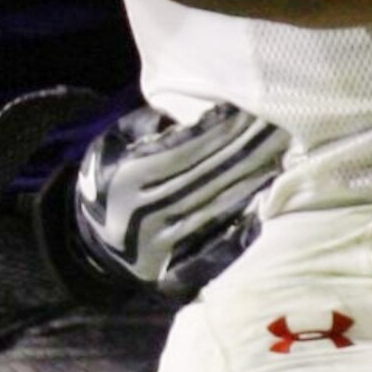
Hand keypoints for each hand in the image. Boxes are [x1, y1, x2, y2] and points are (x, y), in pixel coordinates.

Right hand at [54, 99, 287, 300]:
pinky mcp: (174, 260)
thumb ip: (147, 129)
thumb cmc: (110, 181)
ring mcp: (162, 238)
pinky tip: (264, 193)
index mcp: (129, 178)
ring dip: (250, 177)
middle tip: (275, 127)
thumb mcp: (112, 145)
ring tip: (278, 152)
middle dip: (243, 149)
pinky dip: (240, 212)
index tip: (248, 112)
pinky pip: (214, 233)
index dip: (219, 132)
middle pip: (206, 175)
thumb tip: (188, 115)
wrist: (94, 246)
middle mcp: (145, 210)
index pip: (185, 151)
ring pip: (214, 203)